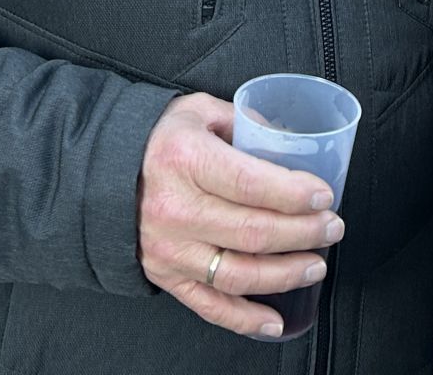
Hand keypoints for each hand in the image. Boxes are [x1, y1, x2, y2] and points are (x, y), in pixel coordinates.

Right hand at [137, 92, 343, 339]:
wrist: (101, 173)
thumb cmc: (158, 139)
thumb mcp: (199, 111)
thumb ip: (245, 120)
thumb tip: (290, 138)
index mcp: (184, 159)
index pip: (250, 183)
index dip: (294, 194)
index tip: (324, 196)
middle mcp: (175, 209)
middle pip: (253, 232)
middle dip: (304, 233)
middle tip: (332, 227)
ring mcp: (169, 249)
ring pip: (239, 273)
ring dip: (287, 274)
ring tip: (317, 264)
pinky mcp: (165, 276)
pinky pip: (210, 305)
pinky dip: (245, 318)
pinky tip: (275, 320)